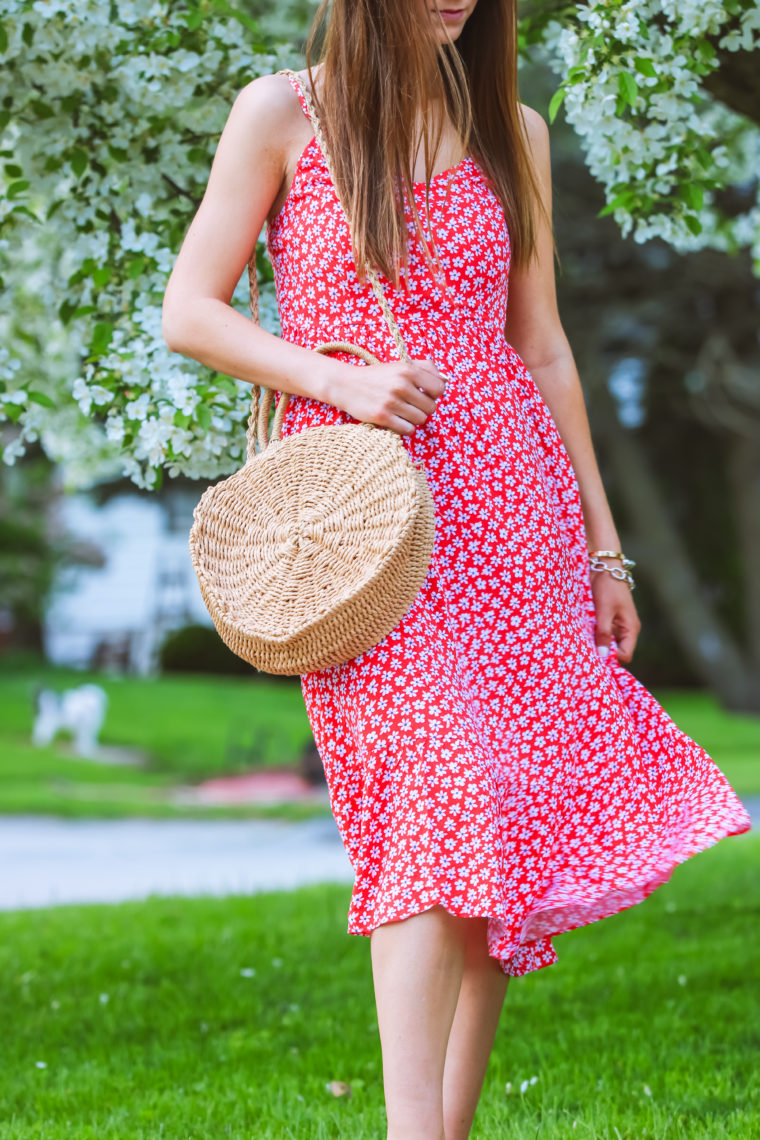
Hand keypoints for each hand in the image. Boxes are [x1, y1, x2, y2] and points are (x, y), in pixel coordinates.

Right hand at [326, 356, 446, 434]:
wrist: (345, 384)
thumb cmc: (377, 376)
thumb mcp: (400, 365)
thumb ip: (425, 368)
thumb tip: (445, 381)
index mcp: (407, 370)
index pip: (439, 388)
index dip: (434, 394)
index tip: (424, 394)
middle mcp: (401, 385)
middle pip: (431, 407)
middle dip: (423, 408)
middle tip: (411, 405)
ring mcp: (391, 402)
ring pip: (421, 420)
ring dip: (414, 419)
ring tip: (403, 413)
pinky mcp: (383, 417)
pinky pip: (408, 430)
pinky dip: (406, 428)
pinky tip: (397, 421)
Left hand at [590, 568, 640, 663]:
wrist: (604, 567)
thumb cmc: (608, 587)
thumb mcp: (604, 611)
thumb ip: (604, 634)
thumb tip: (603, 656)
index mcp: (630, 629)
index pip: (625, 655)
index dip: (611, 658)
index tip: (594, 658)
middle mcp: (626, 630)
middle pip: (616, 651)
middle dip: (602, 652)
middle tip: (585, 653)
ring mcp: (617, 624)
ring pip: (607, 642)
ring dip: (596, 643)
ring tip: (581, 644)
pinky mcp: (608, 618)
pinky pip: (601, 633)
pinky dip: (593, 634)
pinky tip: (582, 634)